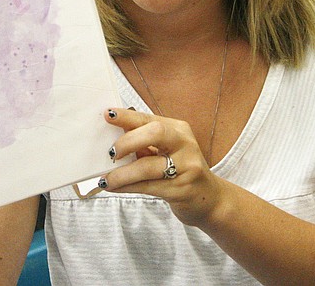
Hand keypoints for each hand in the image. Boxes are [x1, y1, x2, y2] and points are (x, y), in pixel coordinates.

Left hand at [101, 107, 225, 226]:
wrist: (209, 199)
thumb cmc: (181, 171)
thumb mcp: (167, 151)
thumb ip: (145, 142)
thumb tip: (113, 136)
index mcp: (178, 130)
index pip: (149, 118)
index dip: (127, 116)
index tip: (107, 114)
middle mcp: (185, 144)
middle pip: (155, 133)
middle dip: (128, 141)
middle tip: (111, 153)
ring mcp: (187, 167)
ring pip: (148, 166)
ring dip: (122, 174)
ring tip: (105, 179)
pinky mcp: (182, 189)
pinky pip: (148, 187)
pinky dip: (127, 187)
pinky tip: (114, 187)